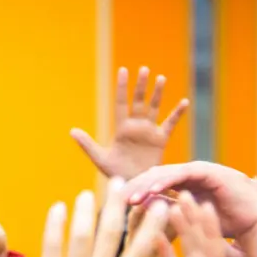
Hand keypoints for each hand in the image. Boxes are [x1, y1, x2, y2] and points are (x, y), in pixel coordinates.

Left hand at [28, 178, 189, 256]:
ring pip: (81, 233)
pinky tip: (58, 207)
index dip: (152, 223)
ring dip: (86, 208)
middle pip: (111, 232)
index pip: (142, 249)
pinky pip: (51, 246)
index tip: (159, 203)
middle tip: (123, 182)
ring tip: (89, 191)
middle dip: (118, 203)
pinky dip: (55, 224)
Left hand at [71, 67, 188, 179]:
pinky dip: (177, 113)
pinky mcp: (160, 140)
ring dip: (157, 93)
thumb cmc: (115, 174)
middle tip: (143, 69)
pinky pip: (170, 124)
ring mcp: (149, 132)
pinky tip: (184, 102)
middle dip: (141, 86)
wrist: (133, 186)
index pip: (121, 103)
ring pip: (154, 108)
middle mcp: (136, 127)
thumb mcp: (100, 159)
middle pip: (139, 101)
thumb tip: (72, 131)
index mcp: (122, 129)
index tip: (123, 70)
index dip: (122, 87)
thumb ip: (87, 144)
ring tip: (160, 78)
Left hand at [124, 161, 256, 256]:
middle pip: (155, 180)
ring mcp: (200, 172)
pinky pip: (183, 175)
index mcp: (185, 189)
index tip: (117, 211)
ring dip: (147, 185)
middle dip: (136, 189)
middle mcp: (190, 178)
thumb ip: (174, 220)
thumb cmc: (231, 231)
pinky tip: (152, 192)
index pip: (154, 191)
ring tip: (130, 198)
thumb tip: (151, 224)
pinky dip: (167, 182)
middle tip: (116, 200)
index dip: (136, 198)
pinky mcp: (210, 172)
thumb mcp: (194, 227)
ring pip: (166, 175)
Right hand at [157, 193, 225, 256]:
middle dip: (191, 216)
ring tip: (165, 202)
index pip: (210, 251)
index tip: (199, 201)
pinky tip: (150, 232)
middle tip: (180, 190)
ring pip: (182, 249)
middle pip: (197, 243)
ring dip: (177, 227)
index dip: (207, 226)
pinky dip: (160, 247)